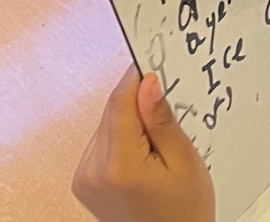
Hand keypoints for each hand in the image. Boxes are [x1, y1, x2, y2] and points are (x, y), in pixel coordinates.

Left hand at [72, 67, 215, 221]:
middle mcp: (93, 171)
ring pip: (108, 124)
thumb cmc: (182, 213)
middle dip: (140, 105)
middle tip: (169, 120)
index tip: (155, 64)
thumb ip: (162, 120)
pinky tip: (143, 158)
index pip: (120, 100)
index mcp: (119, 165)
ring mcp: (85, 177)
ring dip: (132, 123)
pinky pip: (104, 141)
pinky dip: (123, 140)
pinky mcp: (84, 180)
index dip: (137, 77)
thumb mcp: (185, 162)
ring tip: (158, 150)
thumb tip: (148, 82)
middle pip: (114, 111)